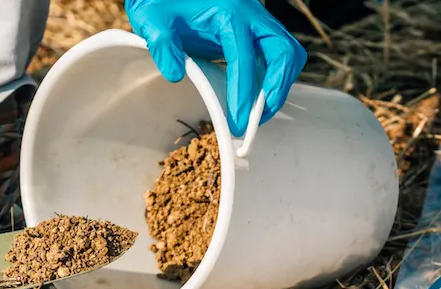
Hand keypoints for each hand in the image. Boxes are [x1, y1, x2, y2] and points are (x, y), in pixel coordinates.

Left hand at [126, 0, 306, 135]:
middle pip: (284, 53)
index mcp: (229, 13)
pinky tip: (254, 100)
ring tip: (257, 115)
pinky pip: (277, 56)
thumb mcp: (153, 20)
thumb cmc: (163, 3)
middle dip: (275, 90)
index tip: (237, 124)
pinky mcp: (256, 32)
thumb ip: (163, 45)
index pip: (245, 59)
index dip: (243, 95)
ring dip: (278, 87)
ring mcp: (257, 23)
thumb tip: (175, 74)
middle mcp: (251, 15)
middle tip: (256, 120)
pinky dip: (273, 80)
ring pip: (287, 55)